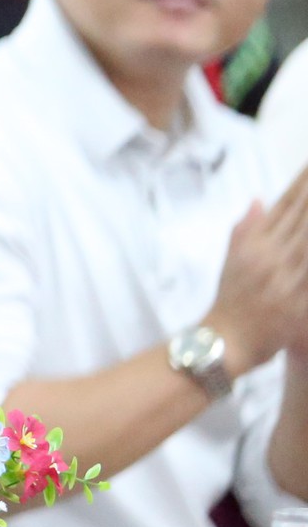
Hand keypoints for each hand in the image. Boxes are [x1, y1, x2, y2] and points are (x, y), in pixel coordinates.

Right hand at [209, 162, 307, 374]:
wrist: (227, 341)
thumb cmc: (229, 300)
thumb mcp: (231, 260)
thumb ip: (246, 229)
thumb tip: (258, 201)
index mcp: (254, 245)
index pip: (282, 207)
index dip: (299, 185)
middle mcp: (271, 257)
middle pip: (301, 218)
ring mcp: (287, 279)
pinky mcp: (300, 302)